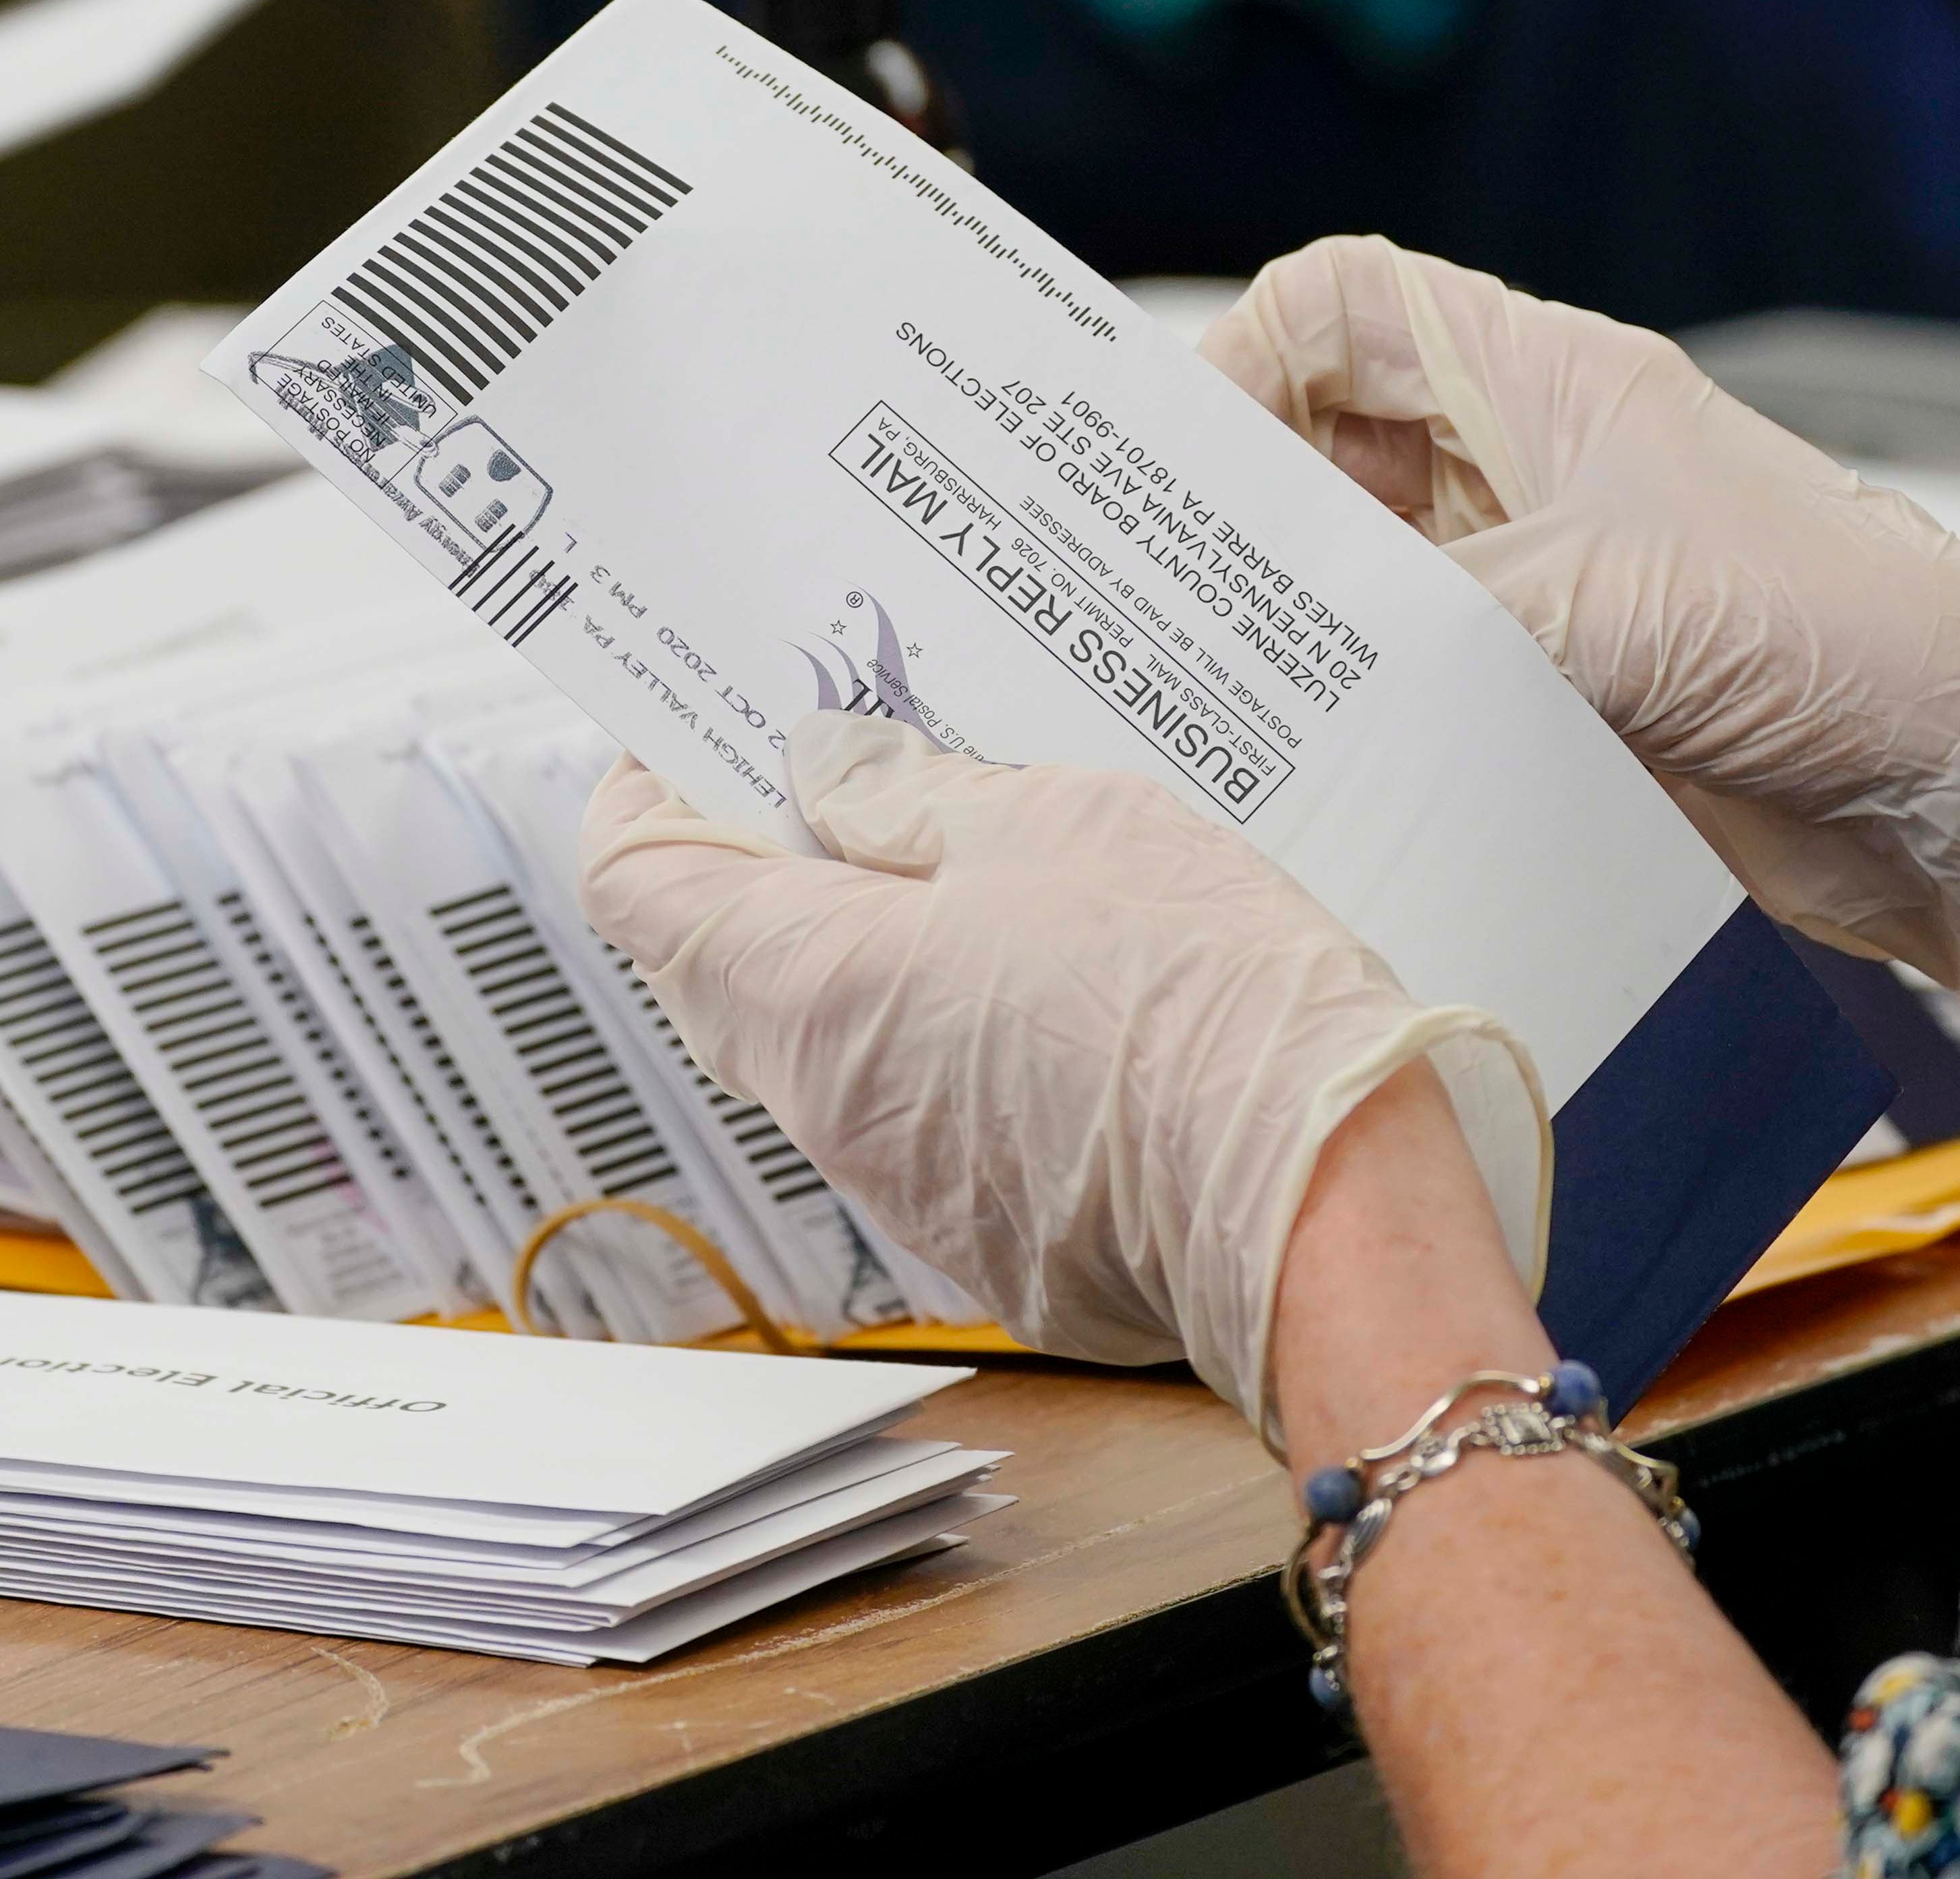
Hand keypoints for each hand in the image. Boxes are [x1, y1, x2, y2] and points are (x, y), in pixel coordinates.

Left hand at [578, 713, 1543, 1449]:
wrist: (1323, 1209)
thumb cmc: (1193, 1005)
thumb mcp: (1052, 826)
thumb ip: (912, 795)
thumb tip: (828, 773)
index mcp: (806, 989)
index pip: (636, 884)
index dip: (653, 792)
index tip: (703, 731)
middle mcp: (822, 1104)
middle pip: (720, 960)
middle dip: (766, 854)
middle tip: (854, 762)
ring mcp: (901, 1181)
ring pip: (828, 1033)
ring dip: (869, 940)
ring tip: (977, 850)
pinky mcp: (985, 1227)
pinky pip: (920, 1103)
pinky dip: (947, 1024)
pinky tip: (1047, 966)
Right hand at [1200, 237, 1959, 1032]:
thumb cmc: (1835, 636)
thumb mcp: (1599, 604)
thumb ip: (1427, 616)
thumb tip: (1279, 655)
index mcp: (1542, 381)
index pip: (1342, 306)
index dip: (1244, 360)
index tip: (1181, 465)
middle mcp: (1524, 466)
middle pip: (1325, 444)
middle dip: (1240, 508)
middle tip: (1154, 592)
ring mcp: (1535, 580)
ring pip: (1355, 572)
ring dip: (1291, 623)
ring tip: (1215, 687)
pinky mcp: (1552, 692)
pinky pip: (1410, 681)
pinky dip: (1353, 711)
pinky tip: (1313, 759)